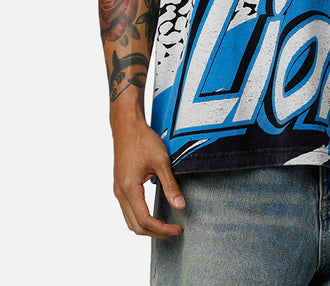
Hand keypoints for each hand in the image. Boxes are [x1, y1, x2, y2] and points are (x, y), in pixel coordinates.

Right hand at [112, 120, 185, 238]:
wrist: (127, 126)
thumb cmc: (143, 140)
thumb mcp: (161, 161)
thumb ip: (170, 185)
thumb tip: (180, 206)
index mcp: (129, 188)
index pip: (144, 220)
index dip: (162, 229)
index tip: (177, 229)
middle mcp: (120, 192)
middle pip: (135, 225)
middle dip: (155, 232)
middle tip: (174, 230)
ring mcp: (118, 190)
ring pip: (130, 220)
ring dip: (147, 227)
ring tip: (166, 225)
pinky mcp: (120, 186)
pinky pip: (128, 210)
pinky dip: (141, 218)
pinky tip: (154, 214)